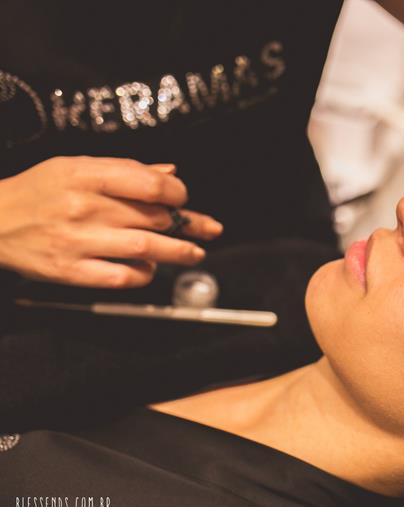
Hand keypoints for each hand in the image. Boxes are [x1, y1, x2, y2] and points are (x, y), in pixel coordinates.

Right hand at [0, 156, 222, 287]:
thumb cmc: (36, 192)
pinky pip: (121, 277)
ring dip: (178, 252)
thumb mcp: (73, 167)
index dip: (177, 193)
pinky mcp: (69, 271)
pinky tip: (149, 270)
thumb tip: (169, 172)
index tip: (183, 198)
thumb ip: (123, 169)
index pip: (149, 184)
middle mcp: (84, 207)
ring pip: (145, 248)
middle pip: (153, 217)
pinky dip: (142, 275)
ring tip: (195, 253)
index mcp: (85, 174)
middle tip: (203, 228)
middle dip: (185, 224)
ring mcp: (77, 241)